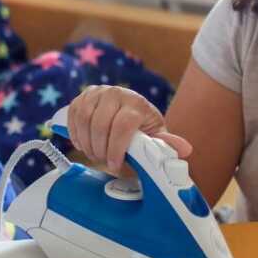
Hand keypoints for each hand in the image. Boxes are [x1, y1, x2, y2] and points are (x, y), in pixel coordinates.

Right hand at [67, 85, 191, 174]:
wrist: (129, 113)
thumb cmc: (143, 130)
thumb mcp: (156, 138)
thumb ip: (166, 144)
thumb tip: (185, 149)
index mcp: (138, 104)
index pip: (123, 125)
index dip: (115, 148)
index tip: (114, 165)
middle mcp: (117, 93)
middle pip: (100, 123)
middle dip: (99, 148)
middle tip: (102, 161)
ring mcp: (99, 92)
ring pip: (84, 118)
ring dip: (85, 141)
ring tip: (93, 154)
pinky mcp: (84, 95)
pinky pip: (73, 113)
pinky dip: (74, 132)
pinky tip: (82, 144)